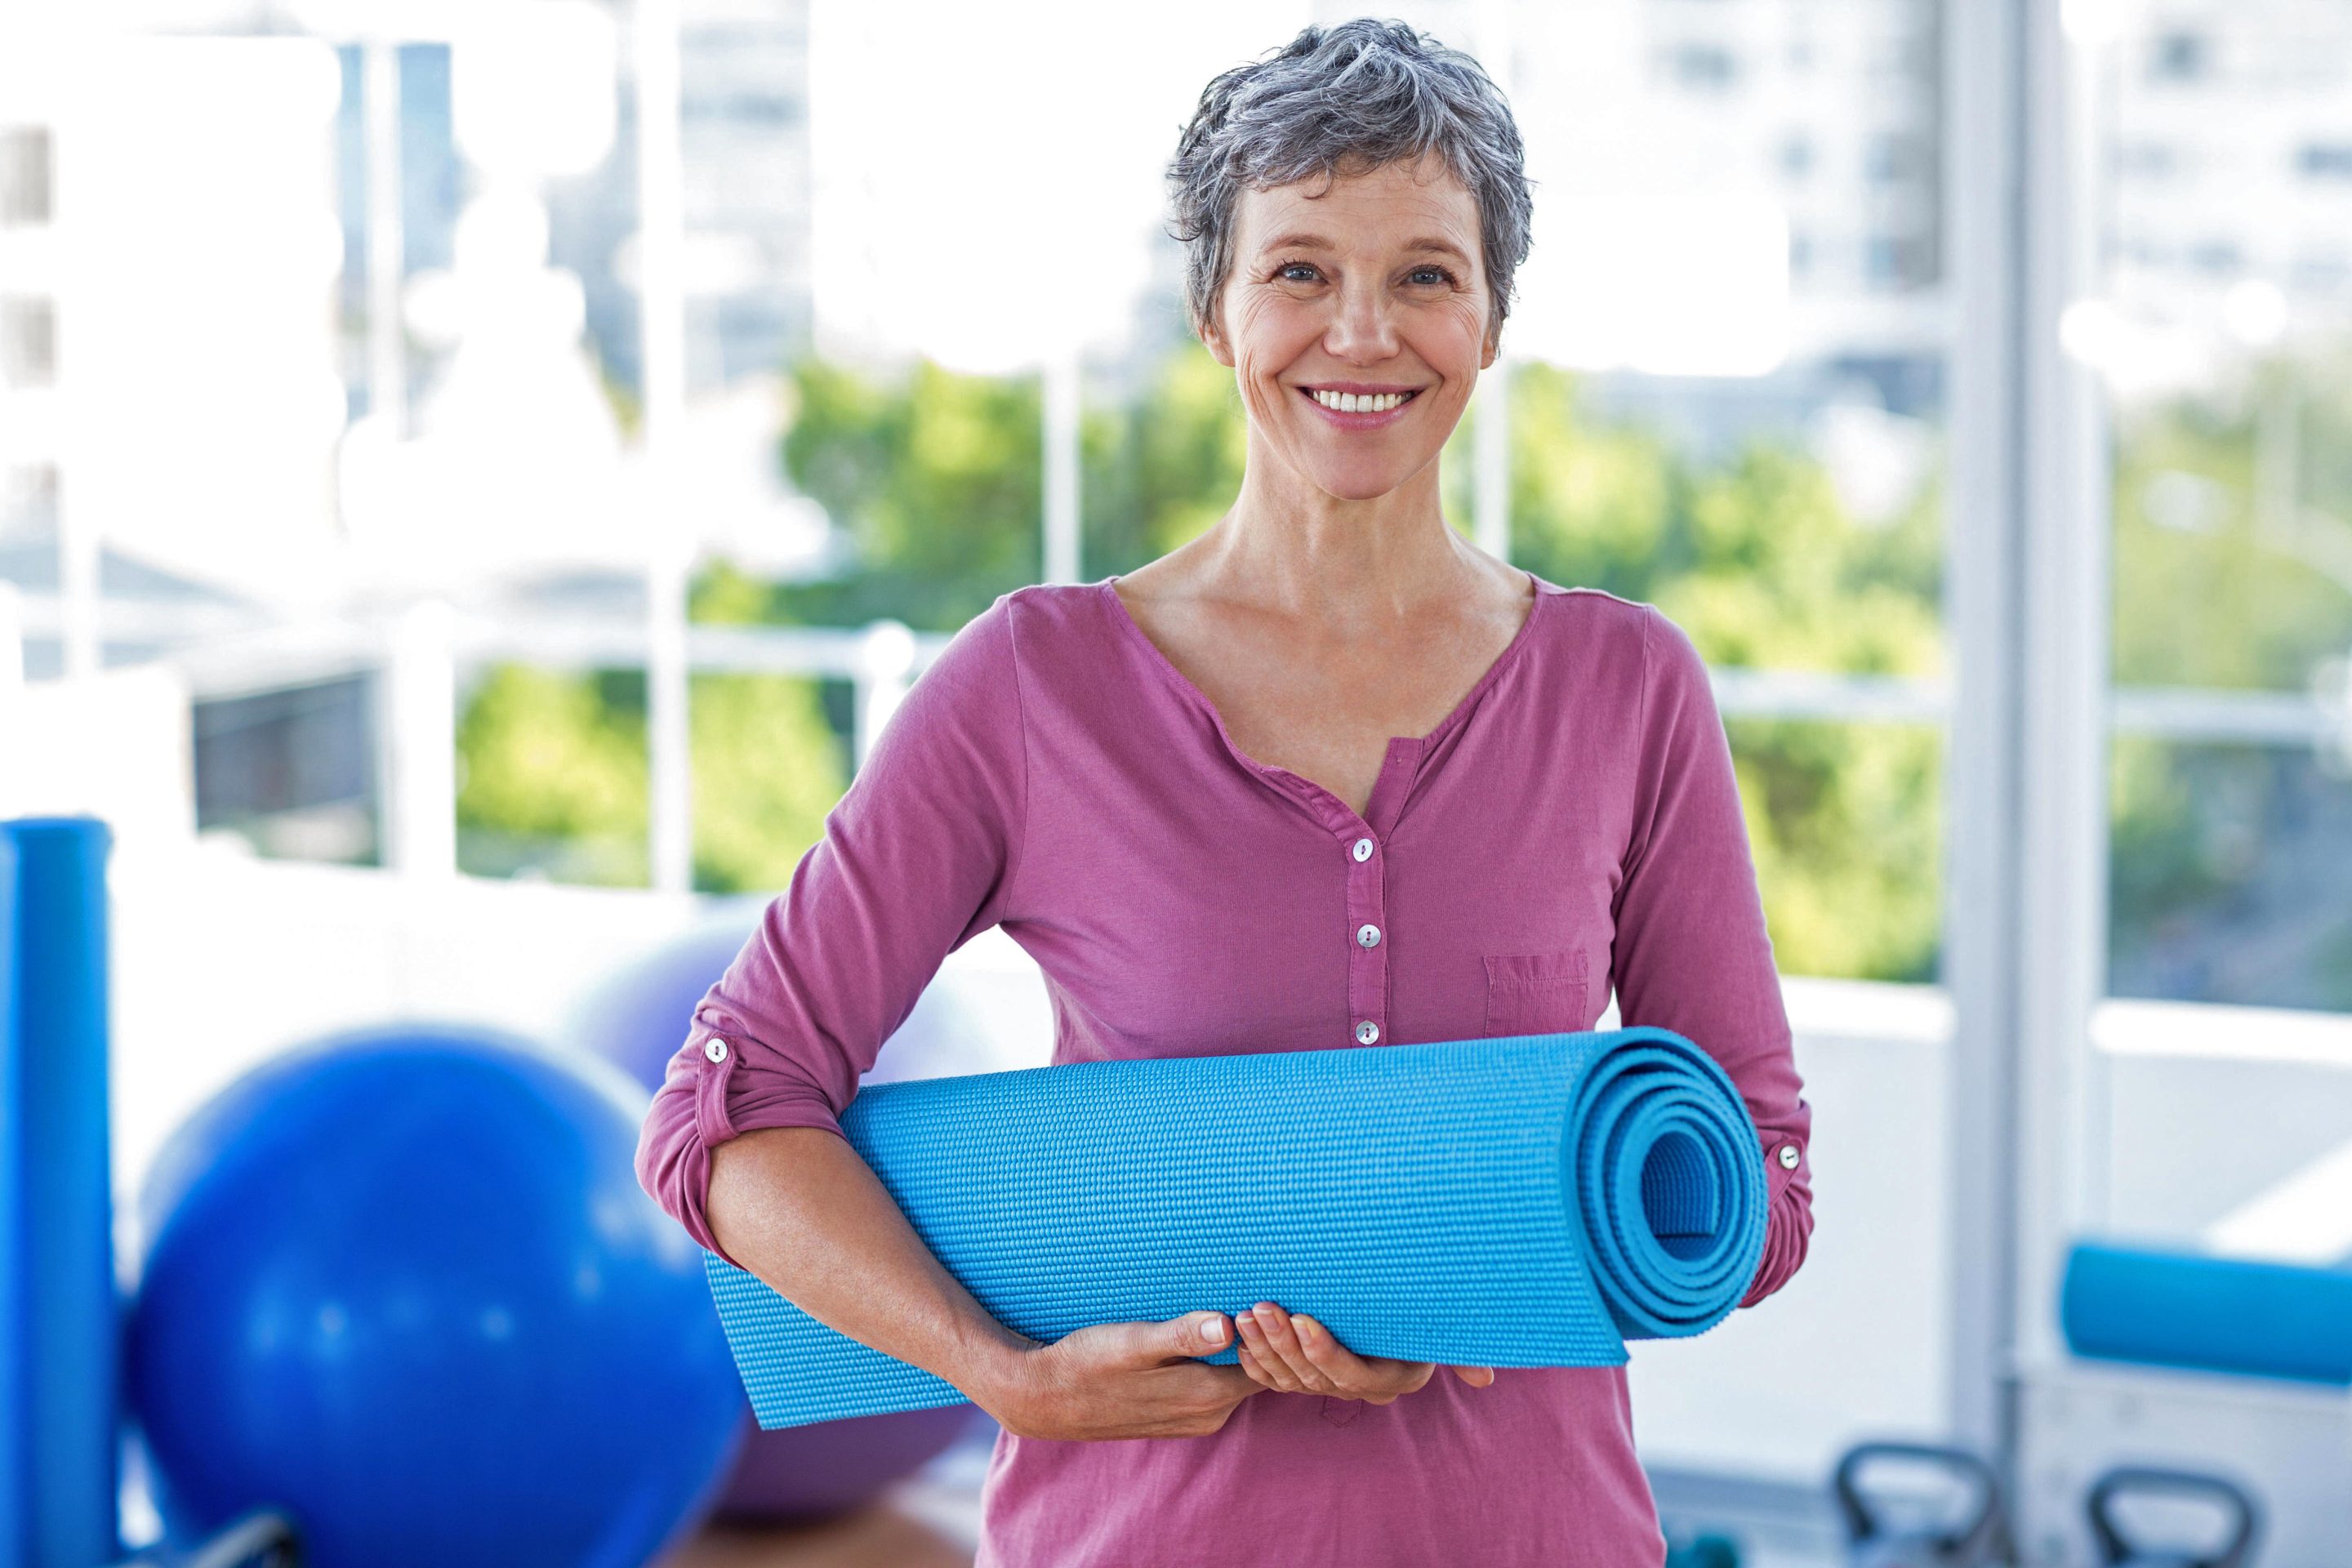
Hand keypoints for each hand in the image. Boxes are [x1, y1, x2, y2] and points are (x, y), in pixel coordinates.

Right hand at [979, 1311, 1260, 1440]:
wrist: (1046, 1399)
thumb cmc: (1088, 1362)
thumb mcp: (1134, 1344)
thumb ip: (1182, 1336)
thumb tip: (1229, 1325)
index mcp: (1208, 1397)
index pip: (1266, 1364)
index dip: (1274, 1332)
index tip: (1274, 1296)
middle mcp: (1209, 1416)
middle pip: (1256, 1373)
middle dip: (1263, 1339)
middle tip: (1263, 1292)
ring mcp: (1194, 1421)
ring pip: (1235, 1381)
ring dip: (1241, 1350)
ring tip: (1240, 1304)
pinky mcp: (1177, 1418)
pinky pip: (1216, 1388)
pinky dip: (1221, 1363)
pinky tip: (1210, 1334)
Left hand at [1233, 1301, 1495, 1402]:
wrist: (1393, 1299)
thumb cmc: (1421, 1304)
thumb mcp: (1442, 1325)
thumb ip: (1461, 1352)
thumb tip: (1487, 1381)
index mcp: (1391, 1379)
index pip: (1352, 1373)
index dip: (1325, 1350)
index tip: (1303, 1318)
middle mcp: (1359, 1388)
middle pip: (1314, 1374)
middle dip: (1285, 1342)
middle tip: (1262, 1307)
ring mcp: (1329, 1384)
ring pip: (1290, 1376)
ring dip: (1265, 1345)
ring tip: (1247, 1313)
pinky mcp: (1303, 1377)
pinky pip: (1273, 1379)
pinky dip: (1254, 1360)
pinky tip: (1238, 1337)